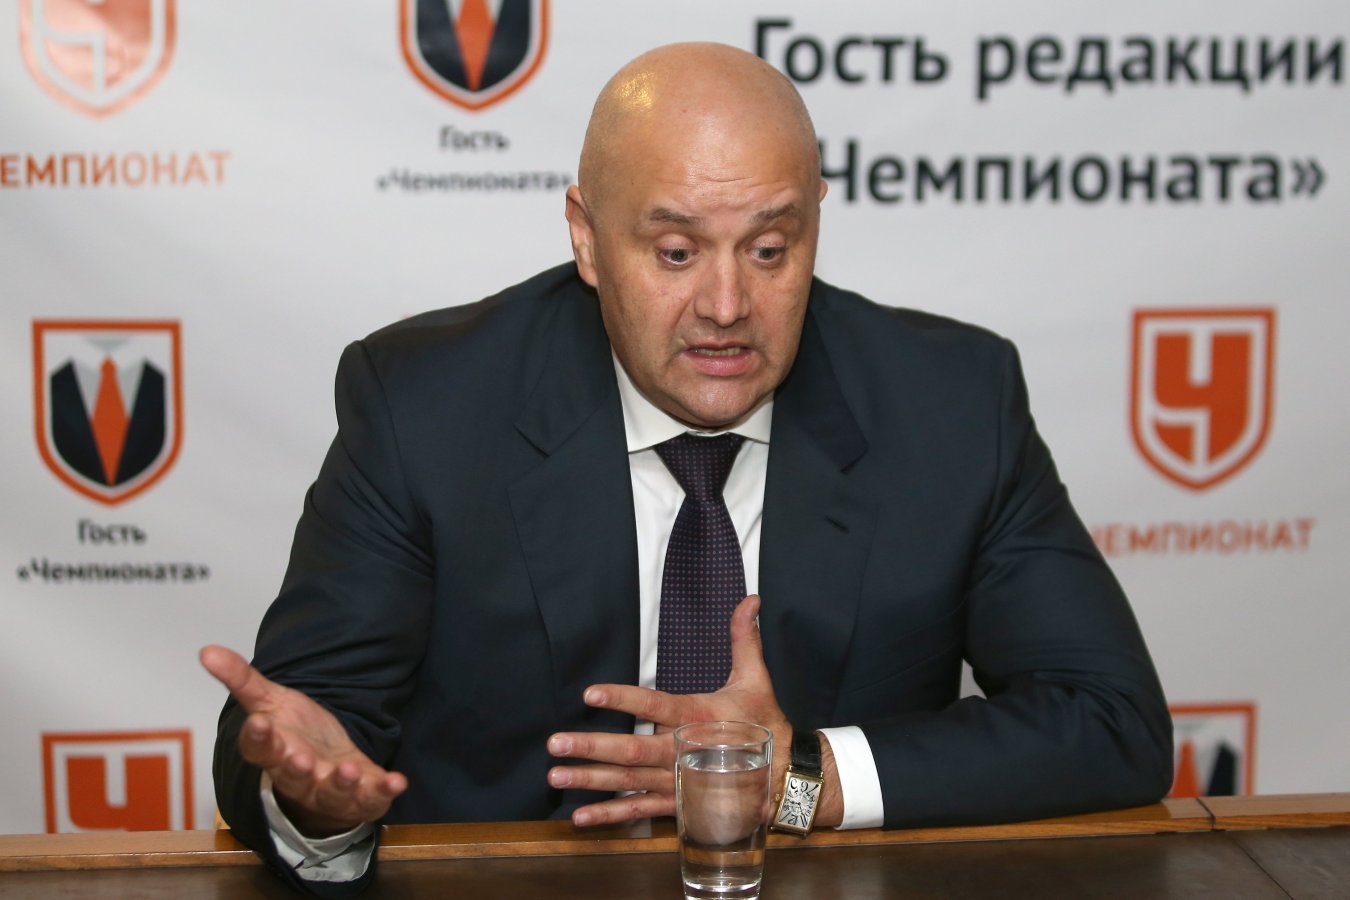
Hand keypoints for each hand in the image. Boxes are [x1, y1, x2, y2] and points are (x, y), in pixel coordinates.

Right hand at [199, 645, 406, 835]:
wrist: (325, 769)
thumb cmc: (295, 735)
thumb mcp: (270, 702)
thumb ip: (242, 680)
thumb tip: (207, 650)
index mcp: (275, 752)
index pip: (259, 749)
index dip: (258, 738)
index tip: (259, 723)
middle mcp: (300, 776)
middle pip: (293, 776)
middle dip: (296, 769)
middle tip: (299, 758)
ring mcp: (330, 789)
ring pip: (331, 792)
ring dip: (340, 783)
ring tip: (347, 770)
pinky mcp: (361, 796)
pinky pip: (372, 798)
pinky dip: (383, 791)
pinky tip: (397, 781)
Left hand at [545, 594, 791, 826]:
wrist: (785, 777)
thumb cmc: (765, 724)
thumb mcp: (756, 679)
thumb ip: (743, 638)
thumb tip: (750, 599)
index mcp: (698, 717)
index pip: (655, 705)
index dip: (623, 699)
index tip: (590, 694)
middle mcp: (683, 752)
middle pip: (632, 751)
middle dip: (592, 747)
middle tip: (556, 743)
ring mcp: (678, 782)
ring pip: (629, 782)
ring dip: (591, 780)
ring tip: (556, 775)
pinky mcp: (678, 804)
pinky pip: (640, 811)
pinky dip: (611, 816)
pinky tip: (580, 816)